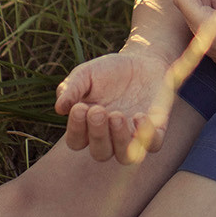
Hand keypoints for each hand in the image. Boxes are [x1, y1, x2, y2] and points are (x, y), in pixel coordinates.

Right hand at [53, 49, 175, 163]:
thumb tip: (59, 108)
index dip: (76, 129)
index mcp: (88, 127)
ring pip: (125, 156)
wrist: (142, 60)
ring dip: (120, 140)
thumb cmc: (109, 71)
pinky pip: (153, 145)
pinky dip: (146, 135)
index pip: (77, 141)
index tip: (80, 107)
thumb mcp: (86, 74)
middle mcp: (110, 137)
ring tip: (117, 115)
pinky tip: (139, 115)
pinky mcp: (155, 130)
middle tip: (99, 110)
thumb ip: (71, 88)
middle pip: (100, 153)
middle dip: (98, 134)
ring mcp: (133, 136)